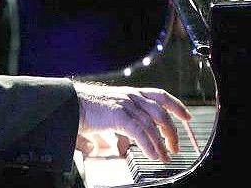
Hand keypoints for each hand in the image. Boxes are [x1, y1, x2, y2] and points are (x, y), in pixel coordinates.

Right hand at [73, 81, 190, 161]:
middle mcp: (129, 96)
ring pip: (152, 124)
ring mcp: (124, 104)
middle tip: (174, 146)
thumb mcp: (101, 116)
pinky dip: (149, 145)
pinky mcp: (118, 115)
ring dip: (161, 142)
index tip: (186, 116)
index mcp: (128, 93)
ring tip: (165, 156)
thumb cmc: (78, 109)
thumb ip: (106, 129)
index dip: (176, 105)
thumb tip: (97, 147)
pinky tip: (153, 155)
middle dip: (171, 131)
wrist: (64, 103)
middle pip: (161, 112)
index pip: (160, 95)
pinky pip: (139, 132)